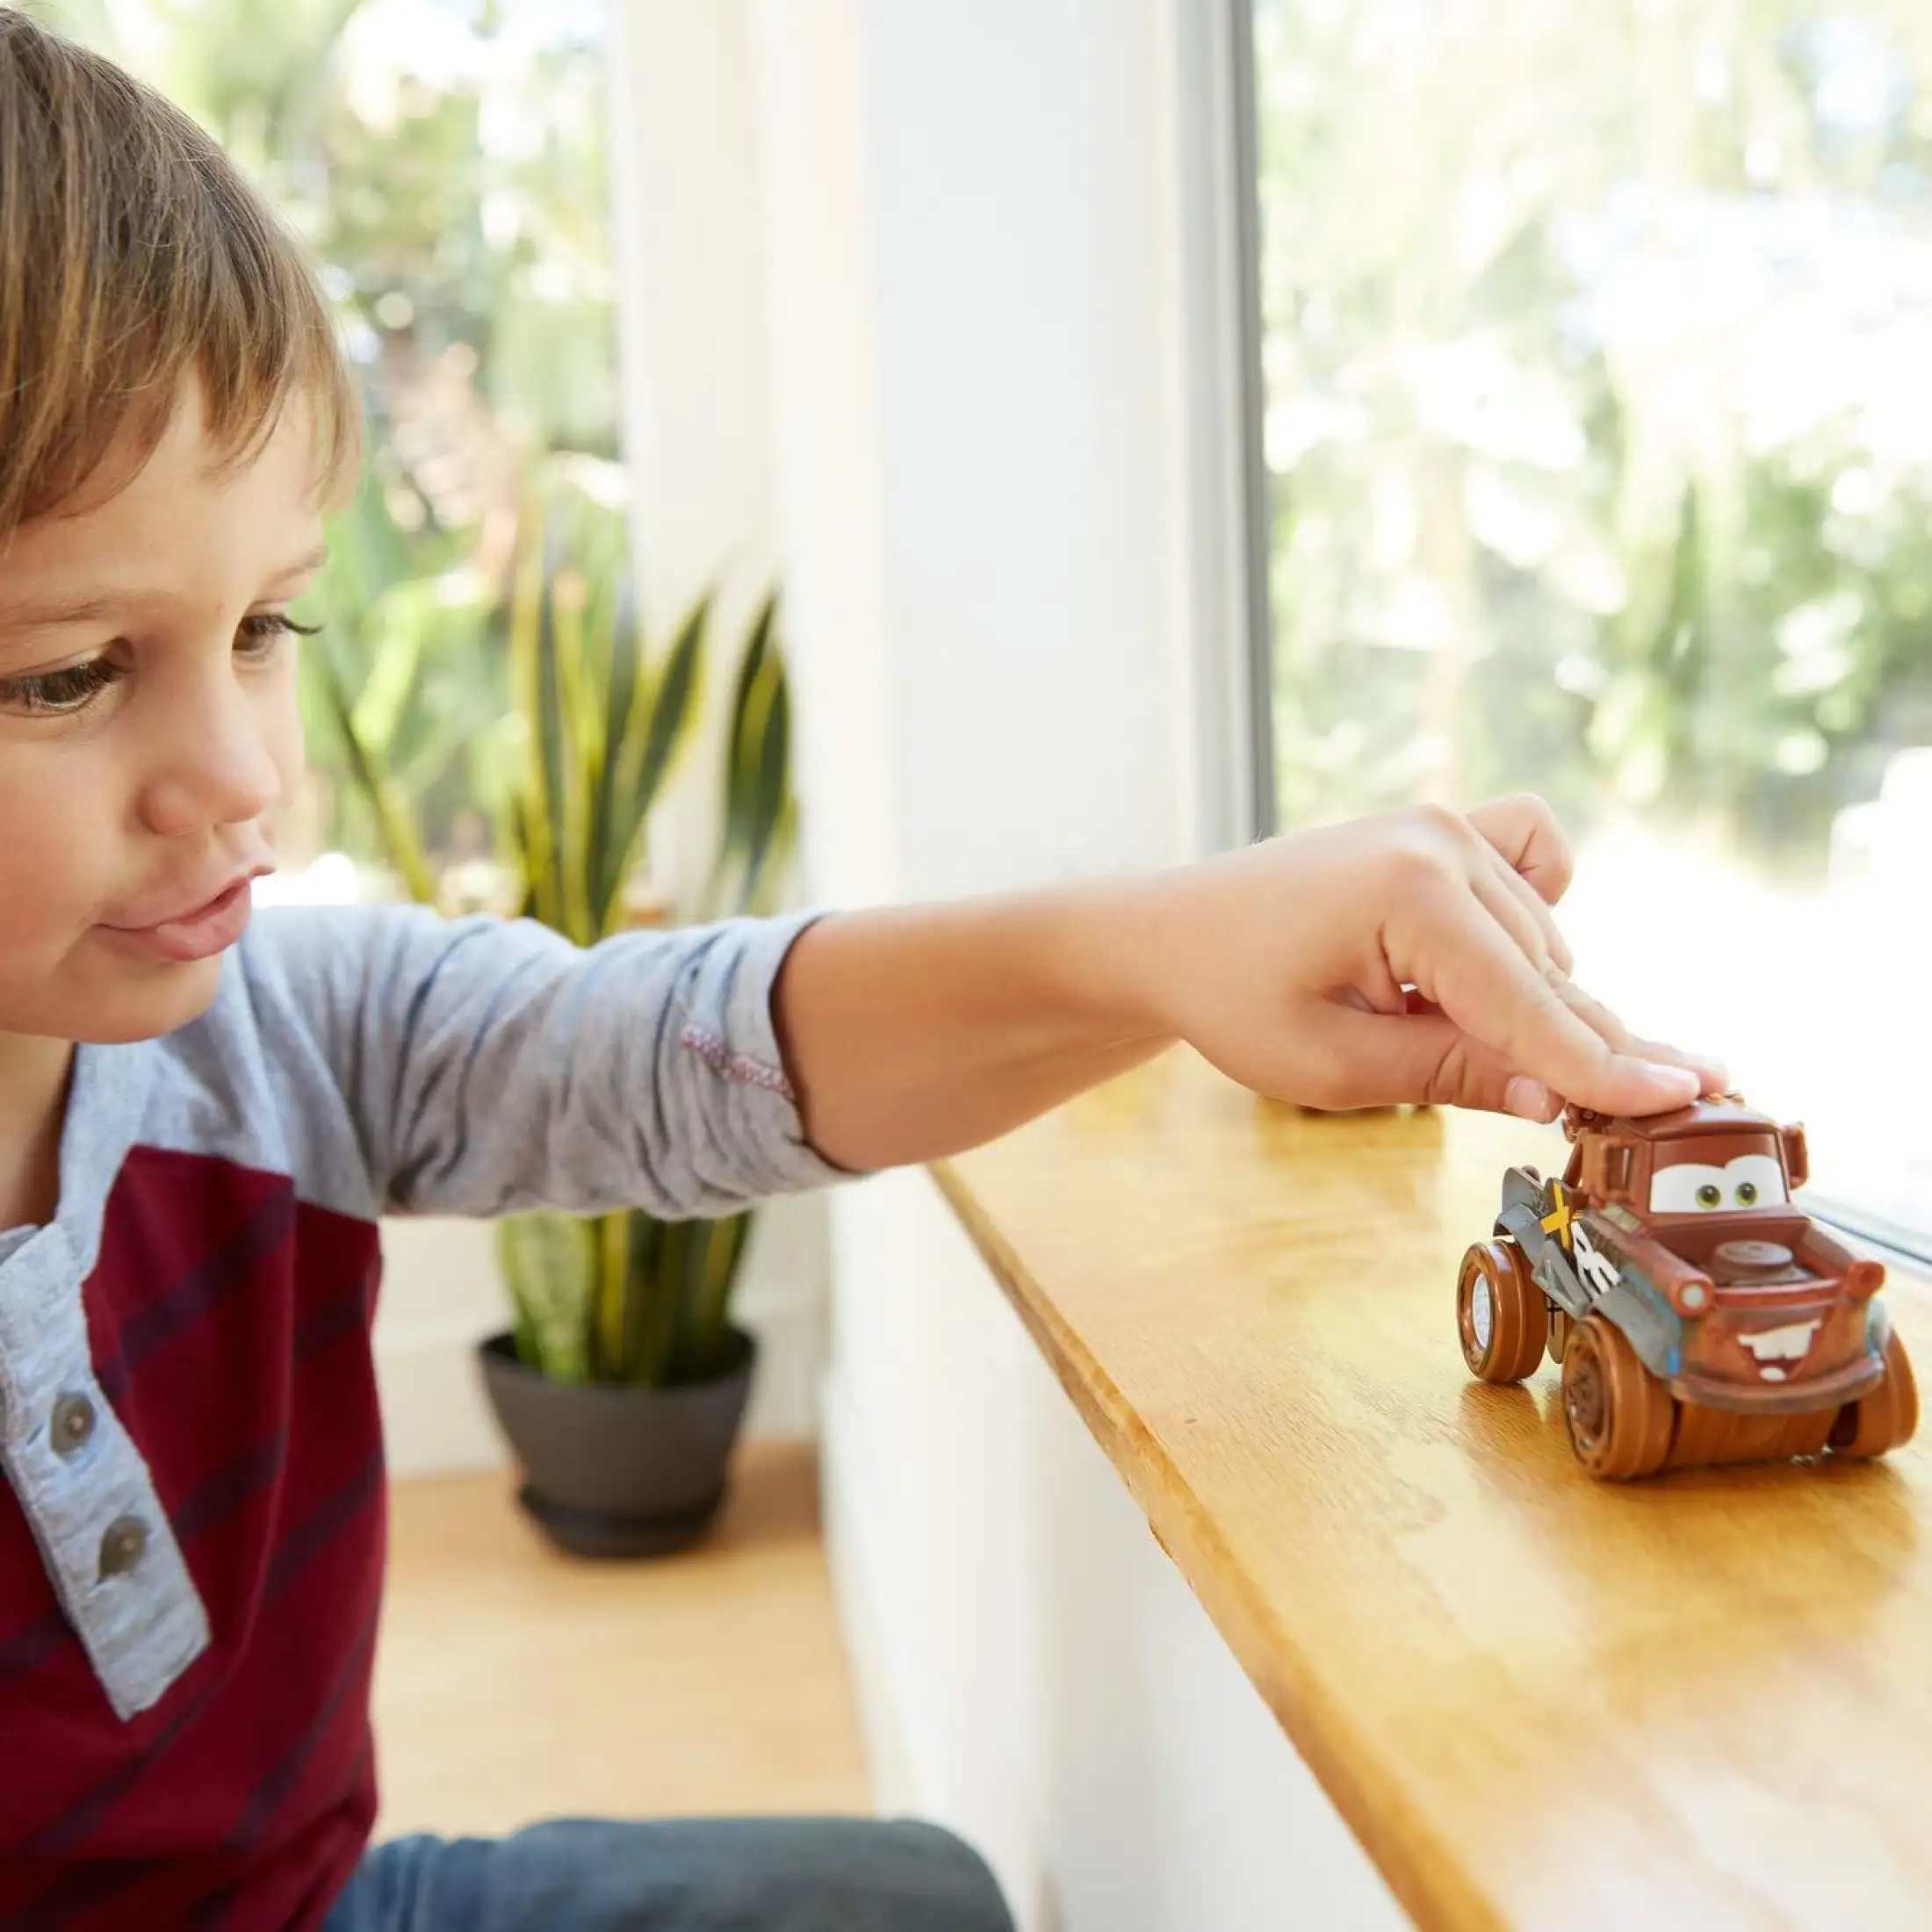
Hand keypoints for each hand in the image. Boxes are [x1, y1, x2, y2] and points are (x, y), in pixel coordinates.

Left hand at [1111, 795, 1720, 1120]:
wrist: (1172, 934)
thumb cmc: (1234, 1000)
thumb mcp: (1335, 1065)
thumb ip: (1455, 1073)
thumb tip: (1561, 1098)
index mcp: (1411, 892)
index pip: (1529, 1005)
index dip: (1604, 1068)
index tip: (1686, 1101)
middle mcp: (1443, 841)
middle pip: (1547, 980)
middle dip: (1560, 1050)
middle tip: (1587, 1119)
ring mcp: (1447, 825)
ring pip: (1542, 947)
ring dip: (1515, 1003)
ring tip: (1412, 1025)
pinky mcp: (1445, 827)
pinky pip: (1535, 865)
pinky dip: (1529, 919)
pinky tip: (1480, 961)